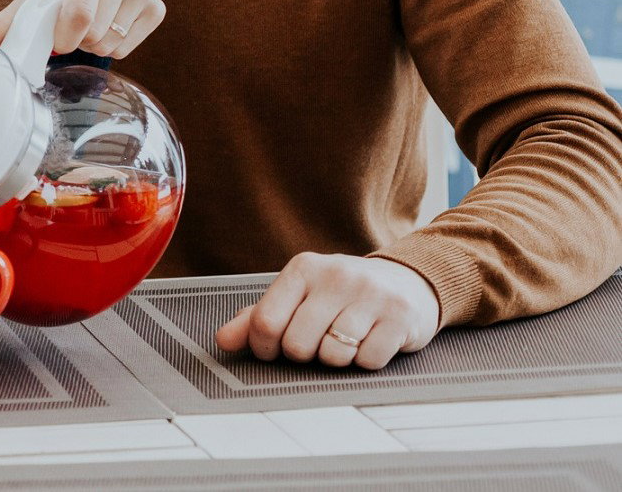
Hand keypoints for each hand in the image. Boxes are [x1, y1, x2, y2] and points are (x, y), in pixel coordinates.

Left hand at [216, 253, 439, 369]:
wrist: (406, 282)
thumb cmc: (341, 294)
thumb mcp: (298, 295)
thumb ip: (258, 316)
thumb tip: (223, 340)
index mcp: (303, 269)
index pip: (265, 322)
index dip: (264, 347)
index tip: (273, 350)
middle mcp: (336, 276)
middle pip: (297, 345)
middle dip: (303, 355)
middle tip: (316, 342)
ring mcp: (371, 294)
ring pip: (333, 355)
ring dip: (336, 359)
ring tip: (344, 340)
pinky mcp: (400, 316)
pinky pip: (368, 361)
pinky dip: (366, 361)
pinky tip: (370, 341)